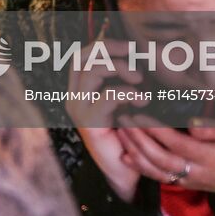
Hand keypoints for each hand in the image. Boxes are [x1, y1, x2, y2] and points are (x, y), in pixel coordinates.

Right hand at [67, 39, 145, 201]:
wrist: (125, 171)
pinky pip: (107, 96)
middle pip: (82, 56)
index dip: (104, 44)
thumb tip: (136, 52)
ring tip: (140, 81)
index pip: (82, 54)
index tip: (129, 46)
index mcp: (79, 89)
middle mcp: (74, 97)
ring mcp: (79, 110)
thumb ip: (123, 77)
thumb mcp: (125, 99)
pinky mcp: (89, 124)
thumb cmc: (128, 133)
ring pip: (92, 71)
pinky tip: (140, 100)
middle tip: (134, 56)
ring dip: (120, 69)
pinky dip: (127, 92)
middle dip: (110, 49)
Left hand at [116, 115, 214, 203]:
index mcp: (212, 158)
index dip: (157, 131)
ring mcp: (189, 180)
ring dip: (136, 152)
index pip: (178, 144)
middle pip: (162, 158)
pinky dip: (140, 167)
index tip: (141, 115)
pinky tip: (126, 155)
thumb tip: (192, 125)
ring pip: (157, 170)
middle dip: (140, 139)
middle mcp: (197, 172)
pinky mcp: (184, 182)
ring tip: (121, 132)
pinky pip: (158, 177)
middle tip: (125, 119)